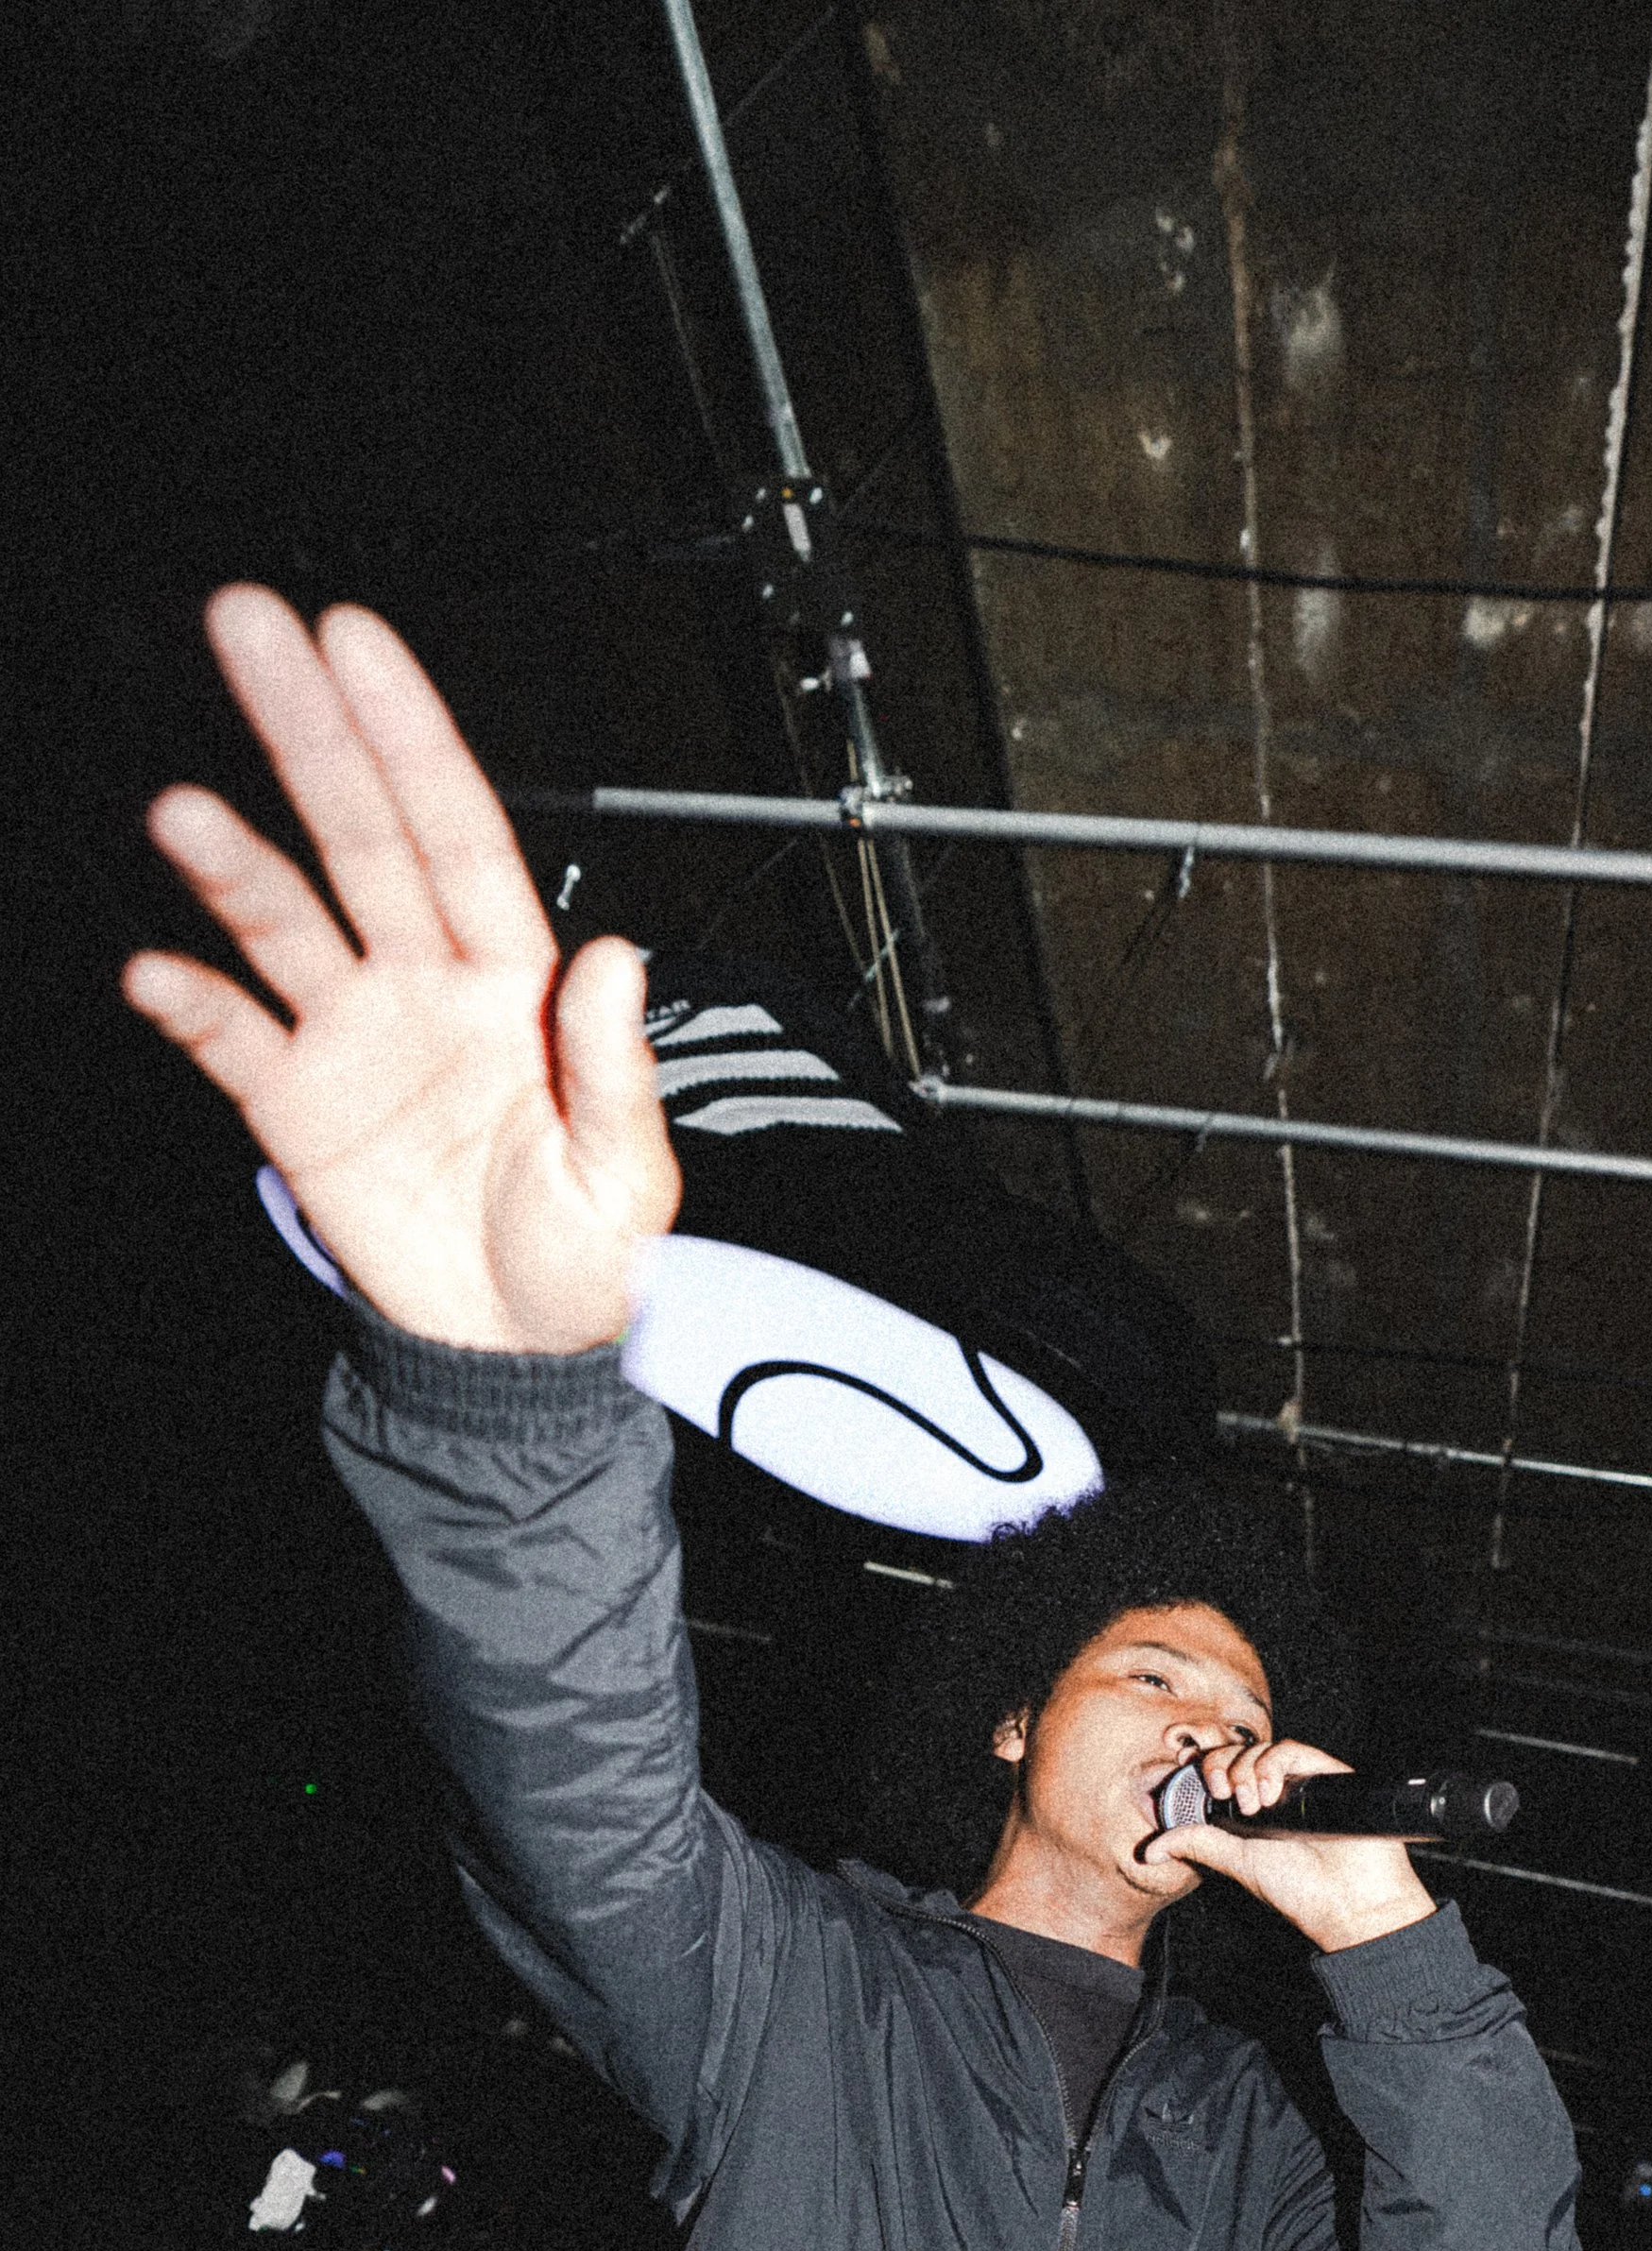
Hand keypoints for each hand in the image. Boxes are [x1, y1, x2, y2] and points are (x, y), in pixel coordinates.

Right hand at [121, 586, 678, 1351]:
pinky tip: (154, 974)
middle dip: (308, 732)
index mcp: (517, 982)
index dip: (409, 735)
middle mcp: (427, 984)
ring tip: (181, 812)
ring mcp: (355, 1036)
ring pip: (285, 919)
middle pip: (359, 835)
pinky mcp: (299, 1105)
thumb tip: (620, 961)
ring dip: (234, 865)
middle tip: (247, 627)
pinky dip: (193, 1005)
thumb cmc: (587, 1258)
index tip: (358, 643)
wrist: (516, 1354)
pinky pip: (235, 1038)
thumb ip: (615, 1068)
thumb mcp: (629, 1175)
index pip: (458, 831)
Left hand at [1143, 1738, 1436, 1952]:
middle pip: (1240, 1754)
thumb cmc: (1300, 1889)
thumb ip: (1198, 1845)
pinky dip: (1274, 1763)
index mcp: (1255, 1811)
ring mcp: (1302, 1784)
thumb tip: (1151, 1849)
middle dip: (1222, 1766)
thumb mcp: (1236, 1862)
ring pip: (1263, 1748)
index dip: (1205, 1765)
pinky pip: (1294, 1749)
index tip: (1192, 1772)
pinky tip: (1271, 1792)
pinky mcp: (1327, 1777)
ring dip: (1247, 1769)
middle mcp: (1278, 1794)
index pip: (1224, 1771)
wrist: (1347, 1903)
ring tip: (1253, 1805)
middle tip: (1225, 1795)